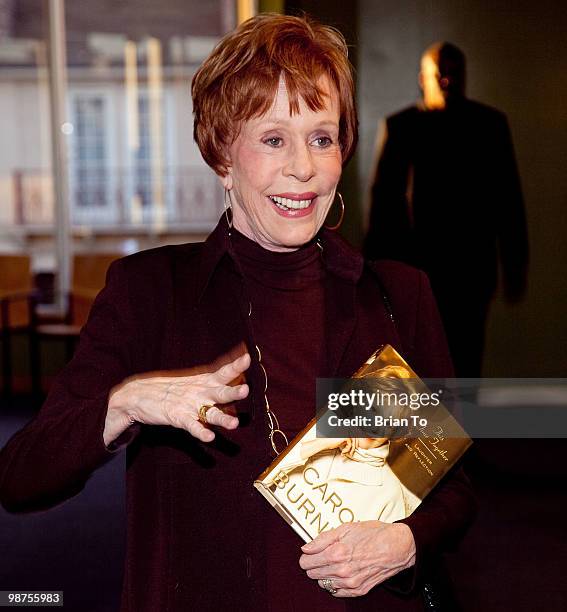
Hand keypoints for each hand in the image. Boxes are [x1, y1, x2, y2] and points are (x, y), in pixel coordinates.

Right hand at [104, 353, 249, 445]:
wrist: (139, 393)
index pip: (224, 371)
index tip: (248, 358)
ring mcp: (190, 405)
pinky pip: (192, 426)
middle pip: (220, 391)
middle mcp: (201, 392)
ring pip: (210, 413)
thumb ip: (217, 372)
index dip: (236, 365)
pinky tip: (210, 437)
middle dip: (233, 392)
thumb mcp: (196, 377)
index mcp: (205, 381)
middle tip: (245, 390)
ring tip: (234, 424)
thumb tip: (239, 354)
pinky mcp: (178, 417)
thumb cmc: (173, 387)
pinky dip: (200, 432)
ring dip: (222, 418)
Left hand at [299, 521, 415, 597]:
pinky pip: (337, 592)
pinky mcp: (358, 591)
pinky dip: (335, 584)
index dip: (307, 556)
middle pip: (313, 574)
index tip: (310, 552)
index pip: (306, 562)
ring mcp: (350, 583)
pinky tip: (341, 572)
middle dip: (314, 564)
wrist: (397, 546)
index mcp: (336, 553)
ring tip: (334, 562)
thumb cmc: (373, 534)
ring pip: (323, 584)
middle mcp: (342, 571)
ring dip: (325, 574)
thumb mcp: (345, 528)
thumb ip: (322, 538)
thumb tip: (306, 547)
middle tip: (323, 555)